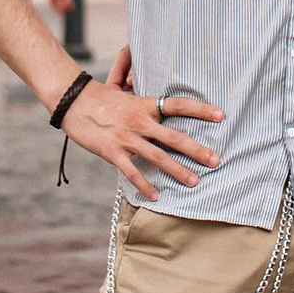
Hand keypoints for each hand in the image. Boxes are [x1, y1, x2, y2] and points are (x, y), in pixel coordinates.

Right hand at [60, 62, 224, 203]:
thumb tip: (161, 111)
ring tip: (194, 182)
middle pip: (174, 137)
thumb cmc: (100, 98)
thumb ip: (144, 107)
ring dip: (177, 171)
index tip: (221, 114)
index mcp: (145, 105)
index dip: (200, 110)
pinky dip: (145, 185)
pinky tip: (156, 196)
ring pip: (158, 157)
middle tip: (216, 161)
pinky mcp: (112, 152)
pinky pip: (132, 172)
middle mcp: (139, 121)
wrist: (72, 100)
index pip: (178, 105)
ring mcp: (127, 138)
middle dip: (197, 150)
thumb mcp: (125, 96)